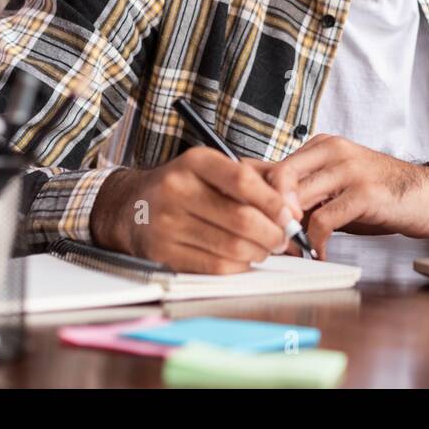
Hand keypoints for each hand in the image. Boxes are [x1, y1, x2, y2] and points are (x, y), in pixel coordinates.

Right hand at [90, 148, 299, 273]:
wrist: (133, 205)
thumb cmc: (189, 185)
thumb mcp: (222, 167)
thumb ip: (265, 177)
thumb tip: (295, 206)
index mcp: (195, 162)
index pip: (242, 181)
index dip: (273, 202)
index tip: (290, 215)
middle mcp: (176, 190)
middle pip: (241, 219)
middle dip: (272, 233)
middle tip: (284, 238)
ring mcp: (166, 223)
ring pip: (231, 247)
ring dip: (259, 252)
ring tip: (266, 248)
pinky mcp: (162, 253)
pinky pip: (214, 267)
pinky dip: (239, 266)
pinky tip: (244, 258)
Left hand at [263, 134, 428, 258]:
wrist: (425, 195)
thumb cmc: (377, 193)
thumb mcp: (335, 186)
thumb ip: (302, 191)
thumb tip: (257, 207)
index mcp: (322, 145)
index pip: (271, 164)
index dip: (256, 196)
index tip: (255, 222)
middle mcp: (333, 150)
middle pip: (278, 176)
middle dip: (268, 211)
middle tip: (270, 237)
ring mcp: (349, 169)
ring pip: (297, 197)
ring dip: (289, 230)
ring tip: (293, 247)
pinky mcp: (364, 192)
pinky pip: (323, 220)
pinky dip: (315, 242)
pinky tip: (320, 252)